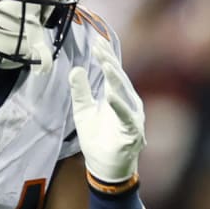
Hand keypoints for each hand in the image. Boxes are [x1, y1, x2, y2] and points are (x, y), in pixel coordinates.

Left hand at [68, 35, 144, 183]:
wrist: (105, 168)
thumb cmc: (97, 139)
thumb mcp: (83, 112)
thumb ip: (80, 92)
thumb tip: (75, 69)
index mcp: (118, 97)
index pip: (112, 72)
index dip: (105, 56)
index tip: (96, 40)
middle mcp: (129, 103)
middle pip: (118, 78)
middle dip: (109, 61)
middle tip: (99, 46)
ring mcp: (133, 117)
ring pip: (124, 93)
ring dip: (115, 78)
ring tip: (105, 63)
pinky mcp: (133, 132)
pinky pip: (126, 116)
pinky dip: (119, 105)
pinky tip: (110, 94)